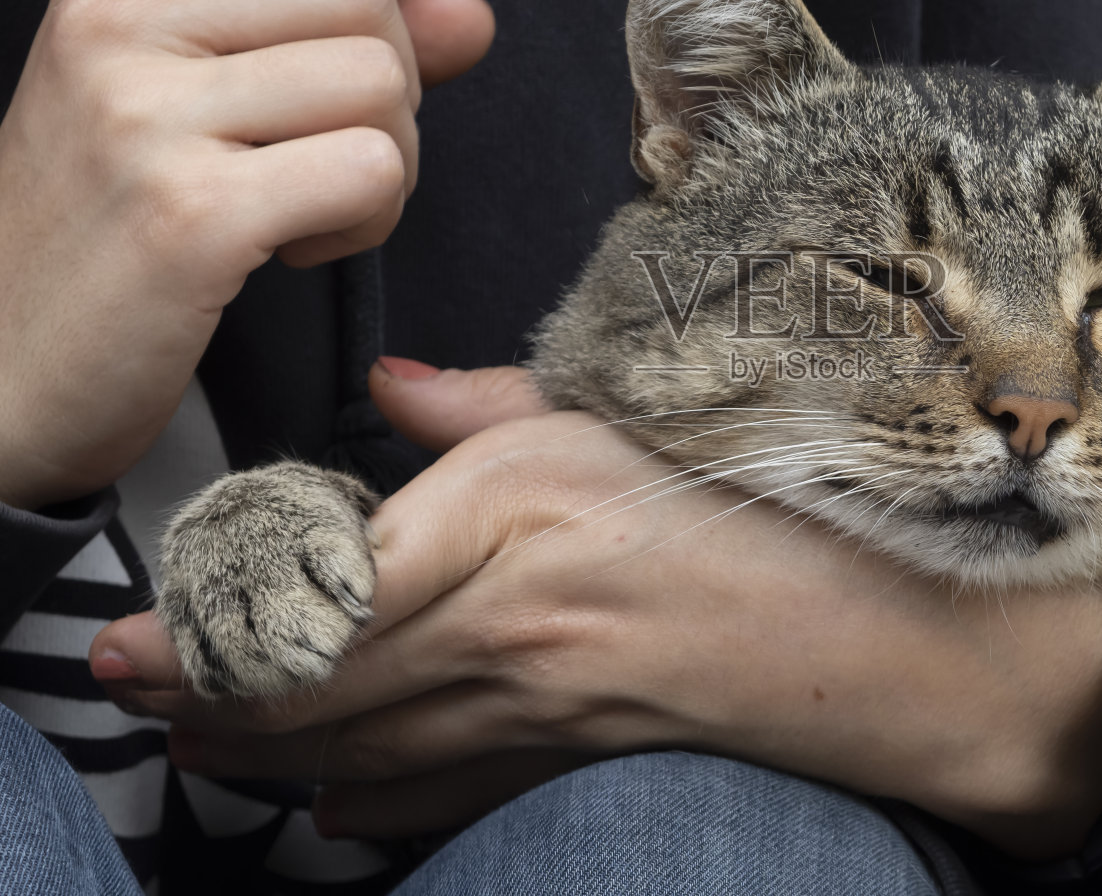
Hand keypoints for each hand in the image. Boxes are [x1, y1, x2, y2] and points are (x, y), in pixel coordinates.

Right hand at [0, 0, 494, 509]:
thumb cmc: (106, 230)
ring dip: (382, 165)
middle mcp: (120, 21)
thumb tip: (468, 14)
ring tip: (302, 206)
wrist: (0, 371)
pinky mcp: (191, 214)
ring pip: (382, 85)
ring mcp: (146, 114)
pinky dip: (366, 222)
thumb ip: (333, 41)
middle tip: (322, 152)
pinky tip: (293, 245)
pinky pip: (371, 173)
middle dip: (389, 86)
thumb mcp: (192, 100)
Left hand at [93, 362, 1101, 859]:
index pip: (312, 588)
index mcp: (508, 512)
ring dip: (260, 753)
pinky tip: (326, 803)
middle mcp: (502, 619)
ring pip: (350, 749)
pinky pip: (435, 797)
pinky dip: (363, 806)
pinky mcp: (565, 756)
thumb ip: (492, 406)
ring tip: (200, 743)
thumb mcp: (626, 414)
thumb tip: (399, 389)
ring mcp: (530, 706)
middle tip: (127, 689)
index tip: (140, 634)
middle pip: (307, 684)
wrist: (880, 629)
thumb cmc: (766, 500)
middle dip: (201, 699)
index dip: (206, 627)